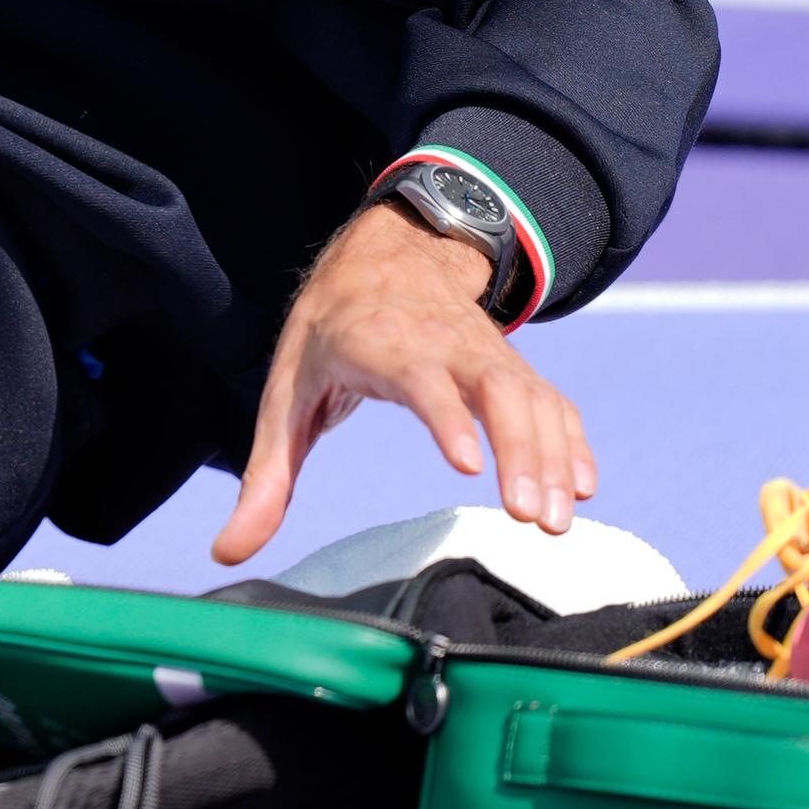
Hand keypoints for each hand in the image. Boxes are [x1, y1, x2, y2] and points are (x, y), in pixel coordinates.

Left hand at [209, 200, 596, 566]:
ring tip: (553, 521)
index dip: (446, 416)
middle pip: (492, 388)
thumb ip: (265, 477)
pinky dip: (570, 443)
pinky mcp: (510, 367)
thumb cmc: (326, 334)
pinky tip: (579, 491)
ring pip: (529, 398)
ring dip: (549, 457)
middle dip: (518, 449)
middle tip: (528, 516)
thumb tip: (229, 551)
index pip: (419, 376)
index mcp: (377, 342)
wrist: (384, 257)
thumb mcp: (283, 394)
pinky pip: (550, 402)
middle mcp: (441, 342)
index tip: (469, 466)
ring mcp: (484, 352)